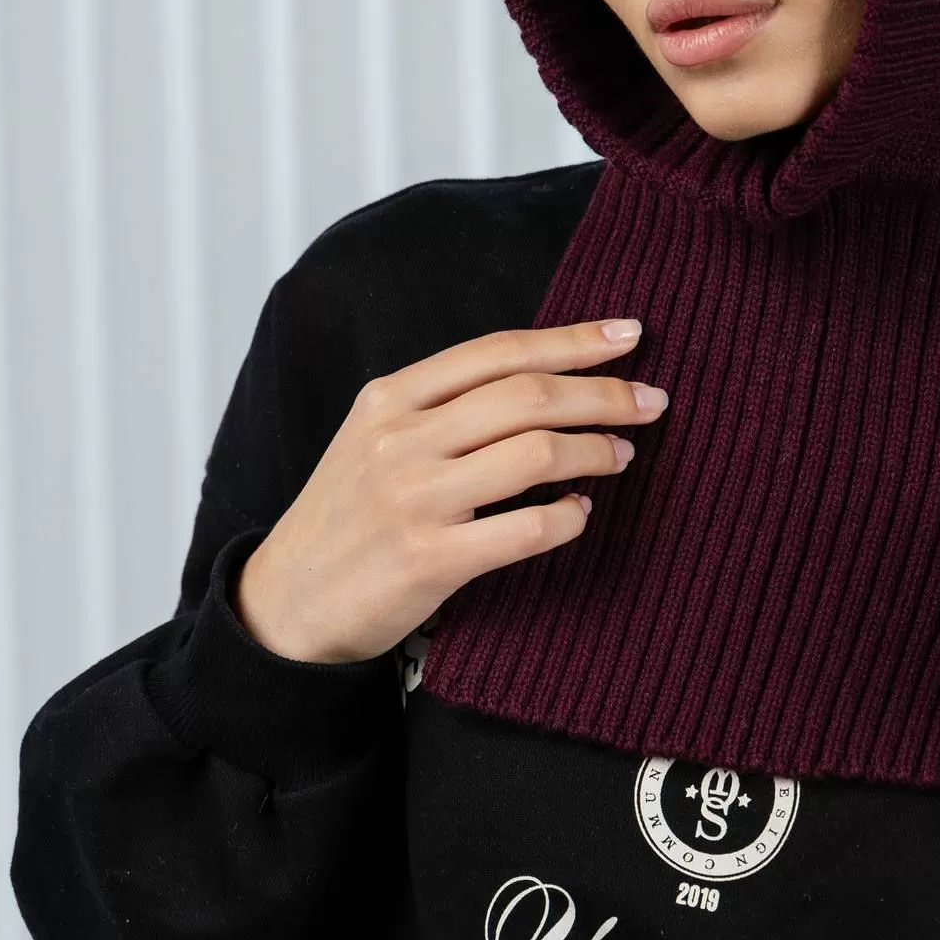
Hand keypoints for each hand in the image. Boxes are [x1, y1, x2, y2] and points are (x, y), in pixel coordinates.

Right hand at [234, 317, 668, 664]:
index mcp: (389, 398)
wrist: (286, 603)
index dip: (572, 340)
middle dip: (604, 393)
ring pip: (535, 453)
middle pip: (527, 395)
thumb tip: (545, 380)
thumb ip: (442, 406)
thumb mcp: (374, 439)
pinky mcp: (428, 560)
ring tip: (623, 454)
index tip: (629, 335)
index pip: (498, 351)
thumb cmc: (346, 516)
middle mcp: (400, 439)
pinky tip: (581, 513)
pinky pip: (524, 529)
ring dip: (596, 449)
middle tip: (654, 400)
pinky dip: (567, 517)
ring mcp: (414, 499)